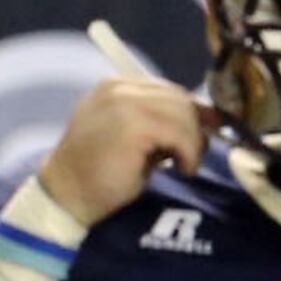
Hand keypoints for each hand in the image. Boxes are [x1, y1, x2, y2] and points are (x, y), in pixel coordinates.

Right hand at [34, 32, 215, 223]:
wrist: (70, 193)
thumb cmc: (103, 173)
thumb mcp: (136, 139)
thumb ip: (163, 123)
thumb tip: (211, 118)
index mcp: (116, 87)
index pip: (170, 90)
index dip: (193, 114)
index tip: (200, 138)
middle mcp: (118, 88)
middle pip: (180, 98)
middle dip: (195, 129)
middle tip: (188, 158)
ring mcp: (123, 103)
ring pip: (184, 113)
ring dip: (193, 144)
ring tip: (182, 165)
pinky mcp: (132, 124)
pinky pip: (180, 133)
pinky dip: (188, 154)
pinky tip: (179, 169)